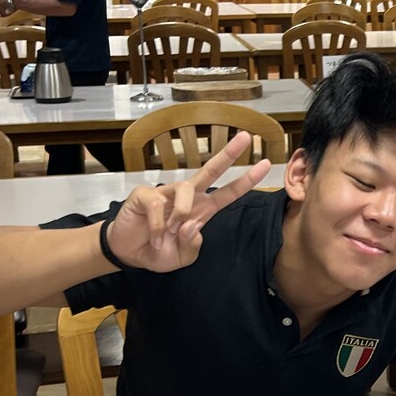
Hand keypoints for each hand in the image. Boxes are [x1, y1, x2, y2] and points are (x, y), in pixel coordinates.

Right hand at [103, 132, 271, 271]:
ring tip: (171, 233)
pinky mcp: (145, 195)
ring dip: (181, 214)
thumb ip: (193, 246)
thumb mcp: (182, 258)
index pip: (228, 193)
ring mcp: (166, 194)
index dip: (246, 180)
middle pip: (211, 171)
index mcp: (201, 211)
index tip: (266, 165)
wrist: (129, 254)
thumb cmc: (158, 251)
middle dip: (228, 154)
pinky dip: (158, 226)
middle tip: (246, 137)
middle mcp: (187, 197)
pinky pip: (157, 205)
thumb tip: (193, 225)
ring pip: (186, 189)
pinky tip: (155, 236)